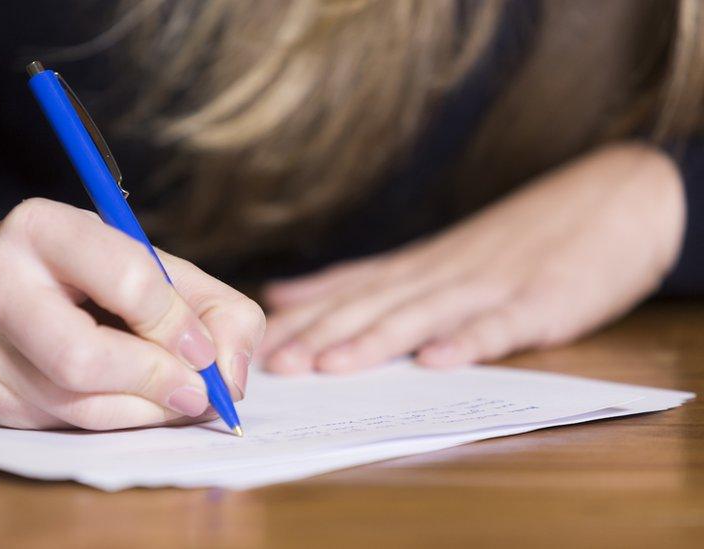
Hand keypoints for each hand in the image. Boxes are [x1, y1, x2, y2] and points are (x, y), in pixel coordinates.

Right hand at [0, 198, 264, 429]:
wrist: (4, 285)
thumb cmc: (94, 273)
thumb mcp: (158, 267)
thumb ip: (216, 310)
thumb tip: (229, 378)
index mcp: (42, 226)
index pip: (125, 280)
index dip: (177, 325)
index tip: (204, 350)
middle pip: (83, 358)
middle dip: (155, 381)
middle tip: (197, 393)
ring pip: (74, 402)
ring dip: (142, 410)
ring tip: (172, 396)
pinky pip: (61, 425)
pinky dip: (113, 420)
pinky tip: (130, 400)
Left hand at [259, 143, 684, 372]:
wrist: (610, 200)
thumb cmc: (510, 240)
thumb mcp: (426, 257)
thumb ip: (358, 280)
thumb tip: (283, 295)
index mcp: (411, 270)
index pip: (341, 295)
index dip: (296, 322)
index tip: (249, 345)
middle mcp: (438, 275)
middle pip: (370, 307)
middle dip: (319, 336)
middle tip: (275, 365)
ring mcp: (487, 287)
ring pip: (422, 315)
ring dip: (376, 340)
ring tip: (333, 365)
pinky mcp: (539, 301)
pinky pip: (500, 326)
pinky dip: (469, 342)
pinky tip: (439, 360)